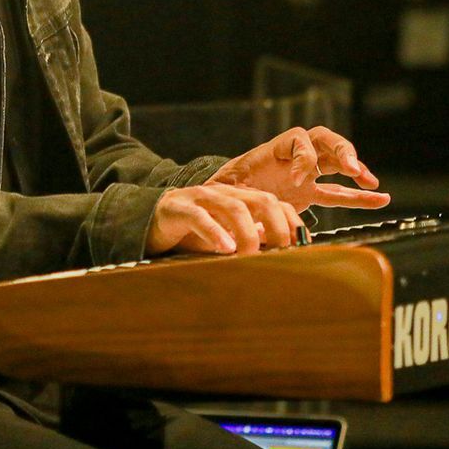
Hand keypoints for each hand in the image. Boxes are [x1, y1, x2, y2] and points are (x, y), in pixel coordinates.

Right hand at [145, 184, 303, 256]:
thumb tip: (277, 251)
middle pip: (262, 201)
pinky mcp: (179, 207)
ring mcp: (201, 197)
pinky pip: (200, 216)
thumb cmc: (191, 234)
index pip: (275, 203)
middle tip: (282, 253)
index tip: (300, 247)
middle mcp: (224, 193)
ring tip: (250, 255)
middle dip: (278, 227)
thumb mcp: (225, 239)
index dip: (291, 222)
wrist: (148, 222)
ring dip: (247, 233)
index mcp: (239, 198)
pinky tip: (225, 249)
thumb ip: (249, 240)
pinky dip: (215, 232)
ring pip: (234, 207)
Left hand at [210, 125, 388, 212]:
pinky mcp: (310, 193)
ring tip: (369, 180)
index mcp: (272, 151)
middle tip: (351, 169)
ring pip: (336, 161)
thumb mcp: (221, 187)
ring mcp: (305, 173)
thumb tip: (225, 200)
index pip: (297, 139)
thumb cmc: (222, 191)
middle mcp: (292, 157)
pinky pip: (340, 192)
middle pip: (324, 139)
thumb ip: (226, 191)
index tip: (298, 180)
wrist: (224, 197)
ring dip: (355, 168)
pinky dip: (360, 196)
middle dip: (341, 151)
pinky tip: (380, 198)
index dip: (304, 157)